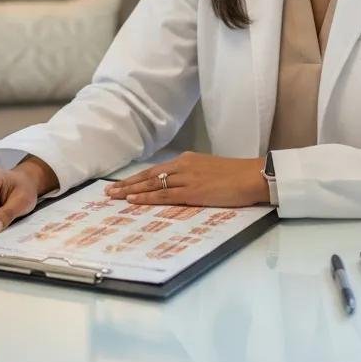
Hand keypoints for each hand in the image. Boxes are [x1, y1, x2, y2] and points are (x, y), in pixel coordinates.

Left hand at [104, 152, 268, 207]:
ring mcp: (187, 178)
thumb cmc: (235, 176)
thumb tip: (179, 186)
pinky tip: (134, 200)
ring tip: (114, 196)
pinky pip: (165, 195)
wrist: (252, 176)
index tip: (121, 184)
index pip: (155, 170)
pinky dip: (147, 198)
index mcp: (187, 160)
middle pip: (148, 176)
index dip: (137, 178)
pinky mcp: (193, 191)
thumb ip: (192, 176)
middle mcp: (183, 166)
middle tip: (108, 191)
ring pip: (152, 185)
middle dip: (127, 184)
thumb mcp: (209, 171)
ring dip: (131, 191)